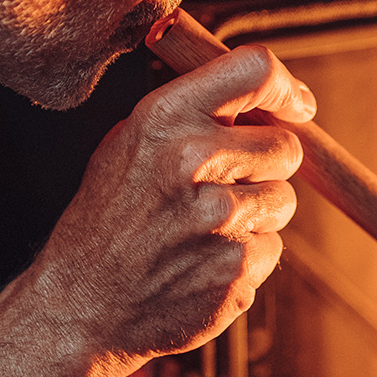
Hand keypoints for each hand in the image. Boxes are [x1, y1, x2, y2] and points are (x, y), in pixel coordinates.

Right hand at [33, 43, 315, 359]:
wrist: (79, 306)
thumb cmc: (108, 218)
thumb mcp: (130, 142)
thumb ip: (193, 113)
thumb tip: (269, 97)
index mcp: (164, 117)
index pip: (255, 70)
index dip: (285, 87)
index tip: (297, 106)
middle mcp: (193, 159)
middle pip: (286, 145)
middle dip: (267, 164)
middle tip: (226, 185)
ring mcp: (218, 218)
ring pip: (283, 199)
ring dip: (257, 214)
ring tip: (203, 230)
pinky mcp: (236, 269)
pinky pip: (271, 248)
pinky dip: (246, 257)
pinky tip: (202, 264)